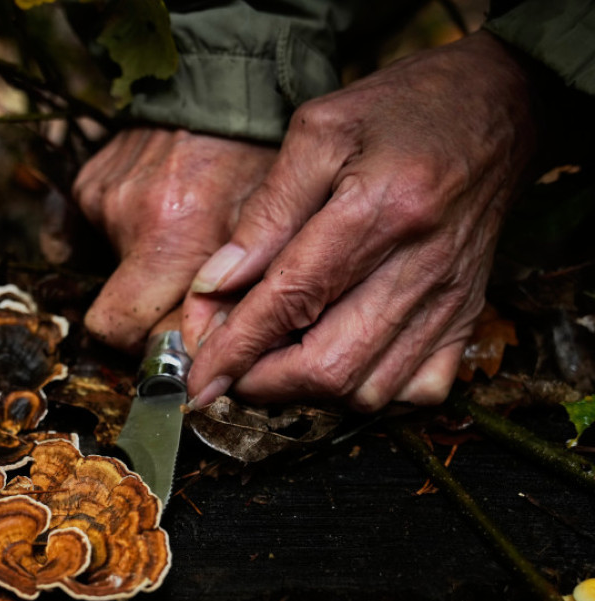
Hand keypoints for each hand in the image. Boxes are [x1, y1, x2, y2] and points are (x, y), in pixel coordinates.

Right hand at [74, 127, 276, 350]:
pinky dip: (121, 236)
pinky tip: (153, 216)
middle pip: (109, 316)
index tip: (179, 335)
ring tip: (182, 234)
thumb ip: (232, 298)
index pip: (124, 331)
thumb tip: (205, 354)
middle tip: (180, 301)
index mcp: (172, 238)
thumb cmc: (254, 161)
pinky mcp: (87, 182)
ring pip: (109, 275)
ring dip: (141, 269)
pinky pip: (94, 234)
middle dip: (141, 321)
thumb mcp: (262, 232)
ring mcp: (101, 198)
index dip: (151, 343)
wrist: (226, 86)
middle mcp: (126, 219)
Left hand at [184, 31, 539, 411]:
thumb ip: (265, 214)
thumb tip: (214, 287)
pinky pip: (415, 391)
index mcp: (381, 209)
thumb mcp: (319, 134)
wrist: (503, 108)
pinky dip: (365, 392)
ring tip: (273, 358)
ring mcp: (450, 301)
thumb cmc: (403, 111)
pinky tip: (337, 358)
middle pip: (329, 365)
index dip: (236, 349)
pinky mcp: (468, 317)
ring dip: (305, 391)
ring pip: (367, 390)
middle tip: (229, 366)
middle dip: (262, 382)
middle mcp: (422, 267)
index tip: (198, 382)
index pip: (292, 301)